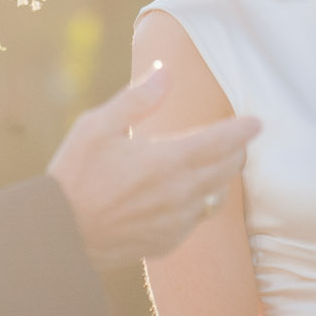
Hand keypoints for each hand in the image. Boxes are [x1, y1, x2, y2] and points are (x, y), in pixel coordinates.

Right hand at [47, 66, 261, 267]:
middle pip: (227, 169)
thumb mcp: (96, 127)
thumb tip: (166, 74)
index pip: (221, 142)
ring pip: (216, 196)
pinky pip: (197, 219)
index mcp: (166, 161)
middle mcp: (179, 193)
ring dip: (219, 178)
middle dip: (236, 151)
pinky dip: (198, 202)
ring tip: (212, 164)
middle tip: (235, 139)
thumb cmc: (74, 175)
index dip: (242, 130)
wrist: (60, 235)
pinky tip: (183, 194)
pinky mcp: (168, 242)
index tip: (256, 122)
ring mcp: (177, 222)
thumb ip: (136, 100)